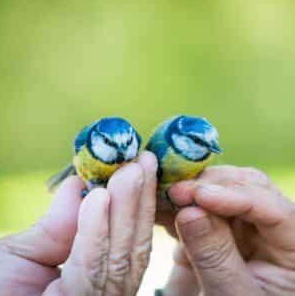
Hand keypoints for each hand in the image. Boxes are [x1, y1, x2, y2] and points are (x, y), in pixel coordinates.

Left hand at [0, 151, 156, 295]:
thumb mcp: (28, 251)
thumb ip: (59, 223)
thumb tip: (79, 183)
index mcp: (97, 279)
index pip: (126, 240)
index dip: (135, 203)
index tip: (138, 165)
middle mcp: (104, 294)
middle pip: (132, 245)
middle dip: (139, 199)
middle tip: (143, 160)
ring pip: (122, 253)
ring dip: (127, 206)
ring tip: (130, 169)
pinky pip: (90, 267)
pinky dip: (95, 230)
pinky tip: (98, 196)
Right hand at [162, 165, 294, 295]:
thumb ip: (214, 256)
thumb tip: (189, 212)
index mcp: (292, 247)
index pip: (272, 209)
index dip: (234, 196)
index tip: (198, 196)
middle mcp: (269, 226)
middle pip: (245, 186)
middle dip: (207, 185)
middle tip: (175, 192)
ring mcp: (242, 222)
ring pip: (219, 187)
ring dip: (188, 190)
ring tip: (161, 196)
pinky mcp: (218, 224)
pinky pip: (199, 203)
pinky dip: (179, 203)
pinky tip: (160, 207)